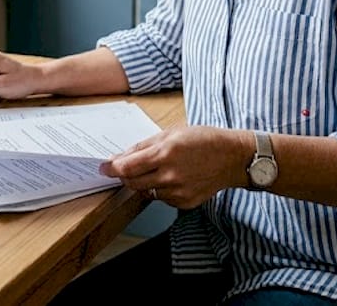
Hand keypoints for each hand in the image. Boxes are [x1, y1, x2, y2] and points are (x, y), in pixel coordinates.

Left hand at [99, 126, 249, 209]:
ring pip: (146, 192)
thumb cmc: (204, 140)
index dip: (111, 168)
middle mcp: (170, 175)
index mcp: (165, 153)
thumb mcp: (171, 133)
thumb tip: (121, 157)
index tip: (104, 168)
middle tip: (126, 168)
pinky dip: (160, 189)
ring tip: (159, 168)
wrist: (232, 158)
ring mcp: (178, 192)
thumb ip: (143, 146)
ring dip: (144, 182)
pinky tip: (173, 178)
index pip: (127, 167)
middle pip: (132, 183)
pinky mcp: (184, 203)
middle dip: (125, 175)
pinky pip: (162, 199)